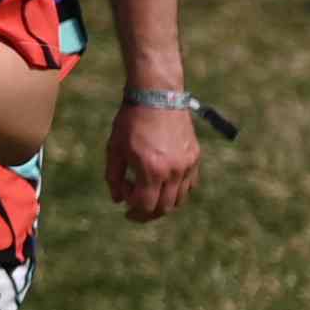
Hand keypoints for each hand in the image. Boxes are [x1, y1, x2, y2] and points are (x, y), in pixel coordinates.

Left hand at [105, 92, 203, 220]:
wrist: (157, 96)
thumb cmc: (130, 121)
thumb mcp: (114, 148)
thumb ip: (114, 177)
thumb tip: (118, 200)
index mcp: (151, 169)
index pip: (146, 205)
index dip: (135, 212)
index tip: (126, 210)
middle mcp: (173, 170)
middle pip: (165, 207)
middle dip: (149, 213)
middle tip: (136, 210)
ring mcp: (187, 164)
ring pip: (180, 198)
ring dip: (164, 204)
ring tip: (149, 198)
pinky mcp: (195, 157)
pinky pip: (190, 184)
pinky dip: (178, 191)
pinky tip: (164, 185)